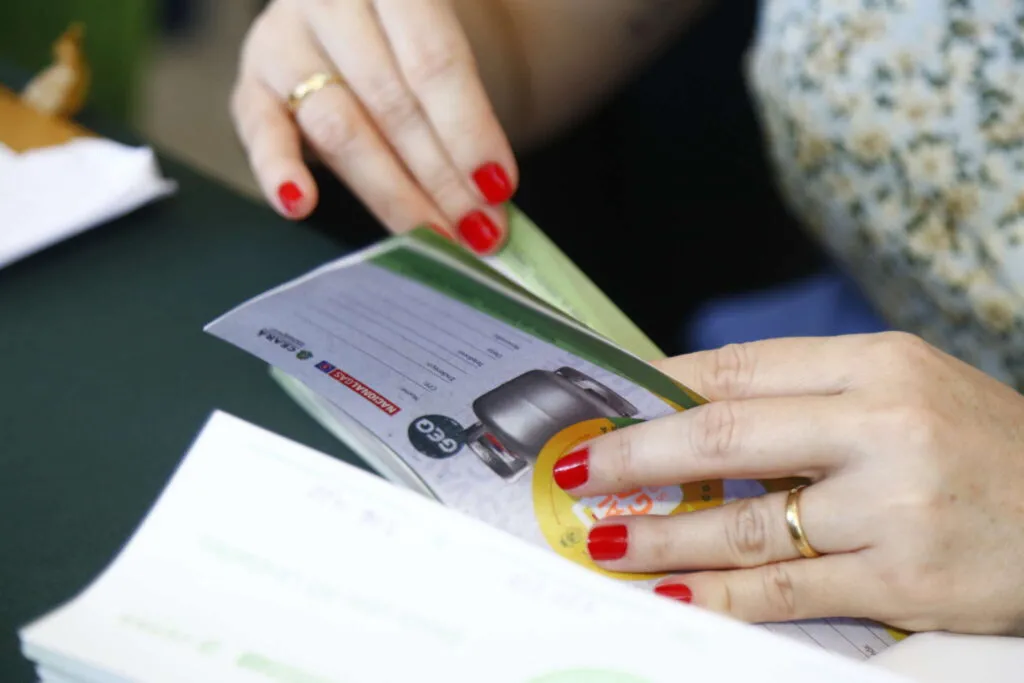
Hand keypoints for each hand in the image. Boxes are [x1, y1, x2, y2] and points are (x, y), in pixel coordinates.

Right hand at [231, 0, 516, 253]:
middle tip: (477, 230)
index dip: (468, 129)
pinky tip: (301, 205)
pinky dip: (279, 172)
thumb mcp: (448, 50)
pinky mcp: (250, 84)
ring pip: (339, 128)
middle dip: (440, 177)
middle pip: (391, 102)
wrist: (365, 19)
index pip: (434, 60)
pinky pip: (261, 132)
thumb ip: (468, 109)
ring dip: (391, 194)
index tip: (498, 187)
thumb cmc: (418, 44)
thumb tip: (495, 193)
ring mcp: (283, 41)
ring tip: (433, 236)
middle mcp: (332, 2)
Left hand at [553, 332, 1023, 635]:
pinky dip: (721, 595)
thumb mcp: (904, 388)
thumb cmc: (983, 445)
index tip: (603, 402)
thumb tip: (695, 410)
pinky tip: (673, 594)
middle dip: (635, 454)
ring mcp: (892, 506)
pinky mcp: (904, 578)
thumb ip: (809, 395)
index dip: (657, 388)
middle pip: (724, 434)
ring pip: (744, 523)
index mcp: (876, 363)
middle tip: (576, 467)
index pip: (737, 368)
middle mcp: (882, 425)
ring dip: (662, 535)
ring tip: (604, 540)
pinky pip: (787, 589)